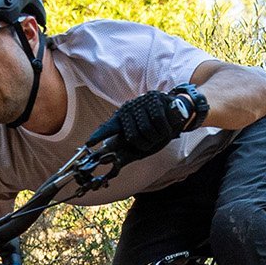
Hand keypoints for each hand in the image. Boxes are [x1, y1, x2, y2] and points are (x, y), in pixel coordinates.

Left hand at [87, 85, 208, 162]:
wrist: (177, 111)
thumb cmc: (156, 129)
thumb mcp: (141, 140)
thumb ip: (127, 150)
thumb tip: (113, 163)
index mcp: (123, 118)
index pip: (108, 128)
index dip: (98, 136)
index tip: (88, 144)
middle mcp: (129, 109)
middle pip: (131, 136)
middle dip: (143, 145)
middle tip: (150, 144)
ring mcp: (142, 104)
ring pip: (144, 131)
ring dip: (154, 139)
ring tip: (159, 135)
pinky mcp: (155, 101)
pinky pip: (157, 124)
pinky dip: (163, 131)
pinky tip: (166, 129)